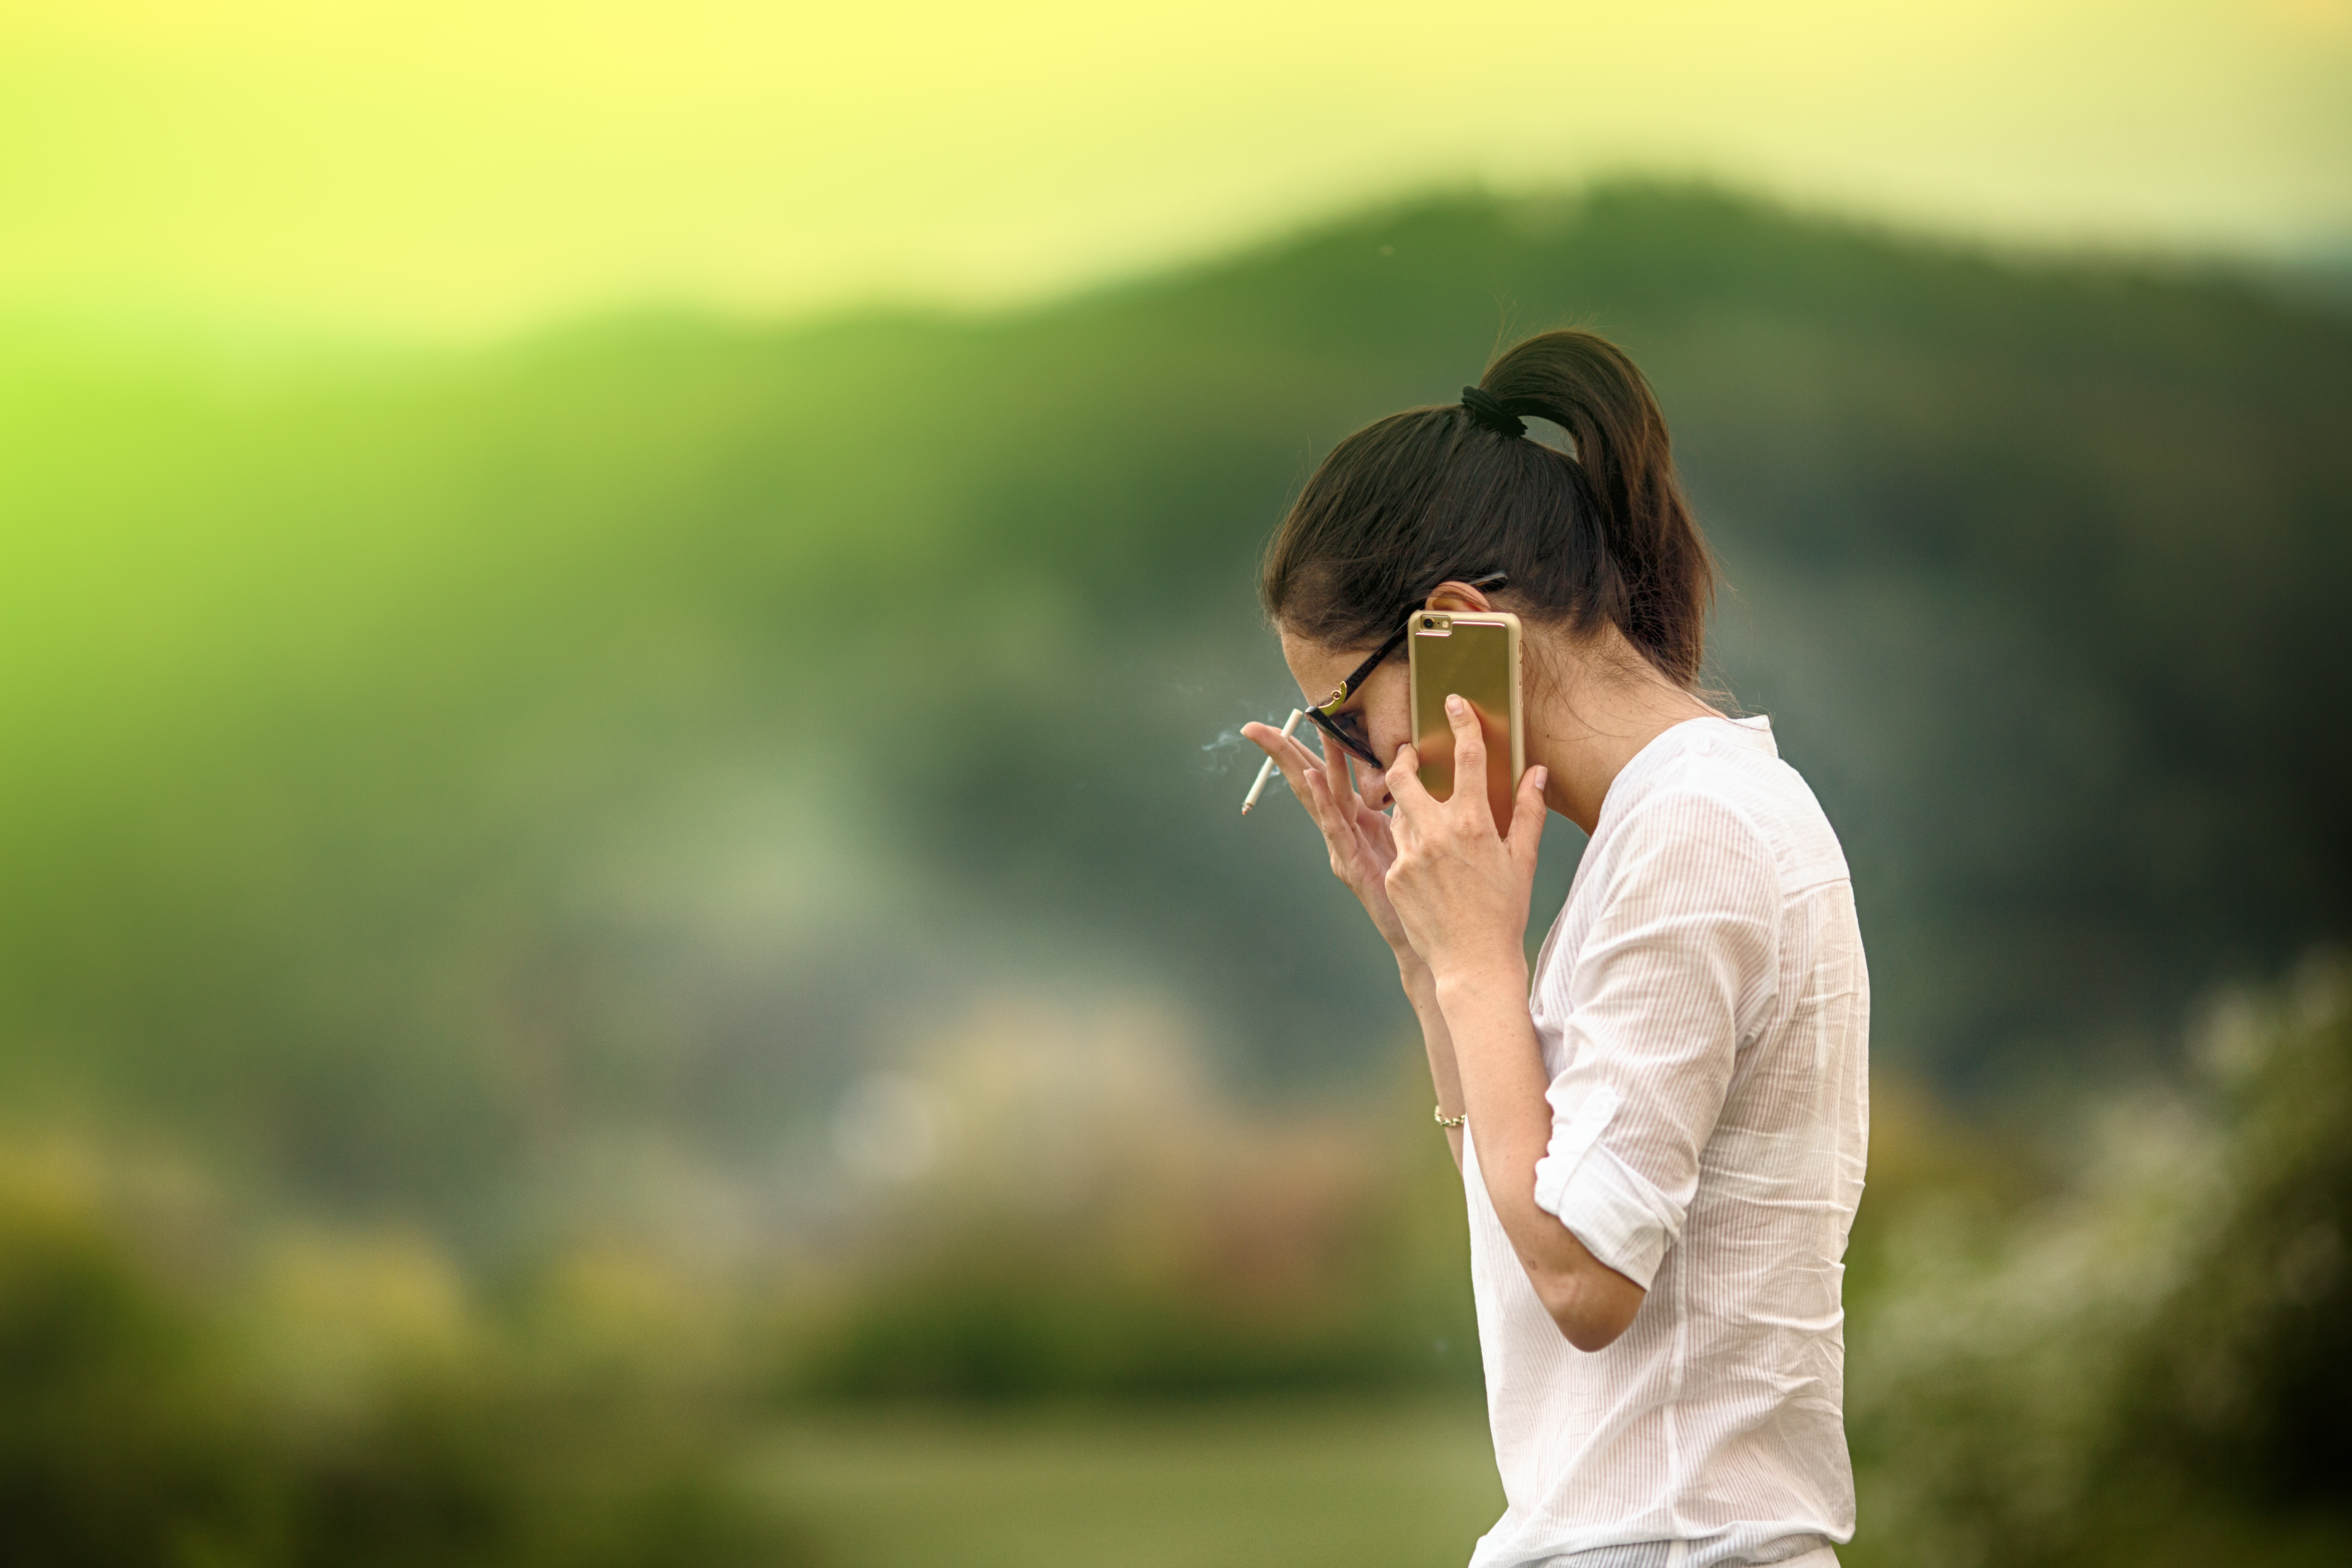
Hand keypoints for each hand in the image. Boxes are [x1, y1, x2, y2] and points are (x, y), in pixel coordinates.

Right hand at [1241, 721, 1420, 961]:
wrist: (1423, 936)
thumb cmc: (1421, 888)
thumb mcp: (1414, 832)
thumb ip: (1407, 800)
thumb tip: (1410, 759)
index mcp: (1358, 820)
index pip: (1328, 776)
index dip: (1310, 746)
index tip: (1297, 716)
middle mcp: (1343, 832)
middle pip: (1308, 783)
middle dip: (1282, 754)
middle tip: (1255, 728)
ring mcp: (1342, 849)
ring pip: (1318, 801)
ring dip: (1302, 765)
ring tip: (1285, 738)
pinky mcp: (1350, 866)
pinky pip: (1334, 827)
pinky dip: (1321, 801)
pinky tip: (1309, 779)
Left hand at [1382, 695, 1548, 985]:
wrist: (1473, 963)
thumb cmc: (1503, 913)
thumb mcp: (1522, 860)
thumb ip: (1528, 811)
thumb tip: (1537, 771)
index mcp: (1473, 823)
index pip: (1467, 757)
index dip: (1462, 723)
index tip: (1454, 702)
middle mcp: (1436, 833)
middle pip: (1404, 776)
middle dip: (1403, 759)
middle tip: (1408, 755)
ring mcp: (1409, 854)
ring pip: (1397, 812)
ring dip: (1406, 807)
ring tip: (1423, 817)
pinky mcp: (1393, 875)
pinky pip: (1396, 846)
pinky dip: (1408, 845)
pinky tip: (1426, 865)